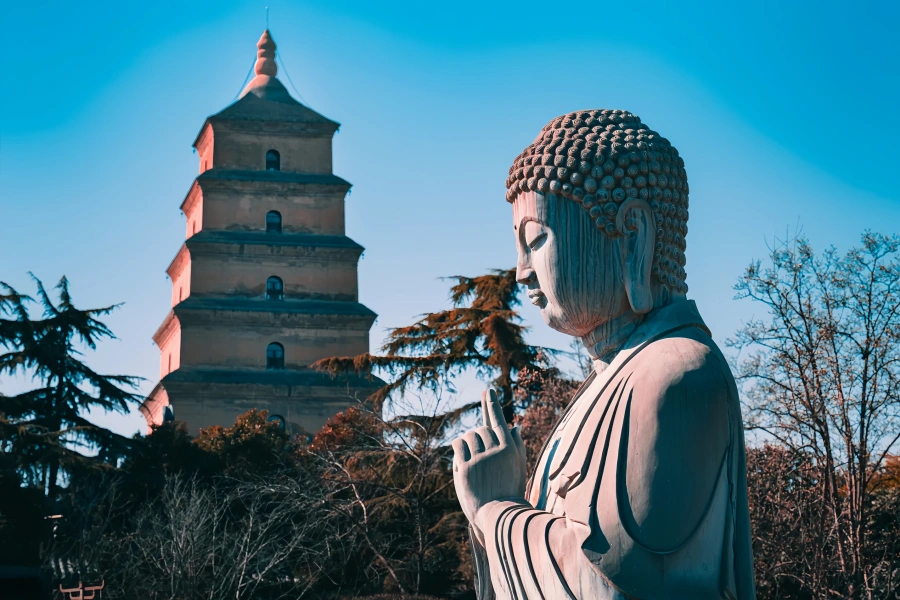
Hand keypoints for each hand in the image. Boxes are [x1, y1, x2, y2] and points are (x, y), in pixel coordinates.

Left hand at [452, 389, 526, 540]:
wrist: (500, 515)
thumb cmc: (510, 491)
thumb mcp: (518, 467)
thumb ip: (516, 446)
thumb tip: (515, 426)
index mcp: (510, 448)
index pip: (498, 420)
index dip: (492, 404)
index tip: (488, 391)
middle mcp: (496, 450)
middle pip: (481, 429)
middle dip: (477, 438)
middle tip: (479, 455)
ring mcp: (481, 458)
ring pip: (469, 436)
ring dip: (467, 443)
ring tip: (472, 460)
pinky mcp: (467, 467)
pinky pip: (458, 446)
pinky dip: (458, 449)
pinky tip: (462, 460)